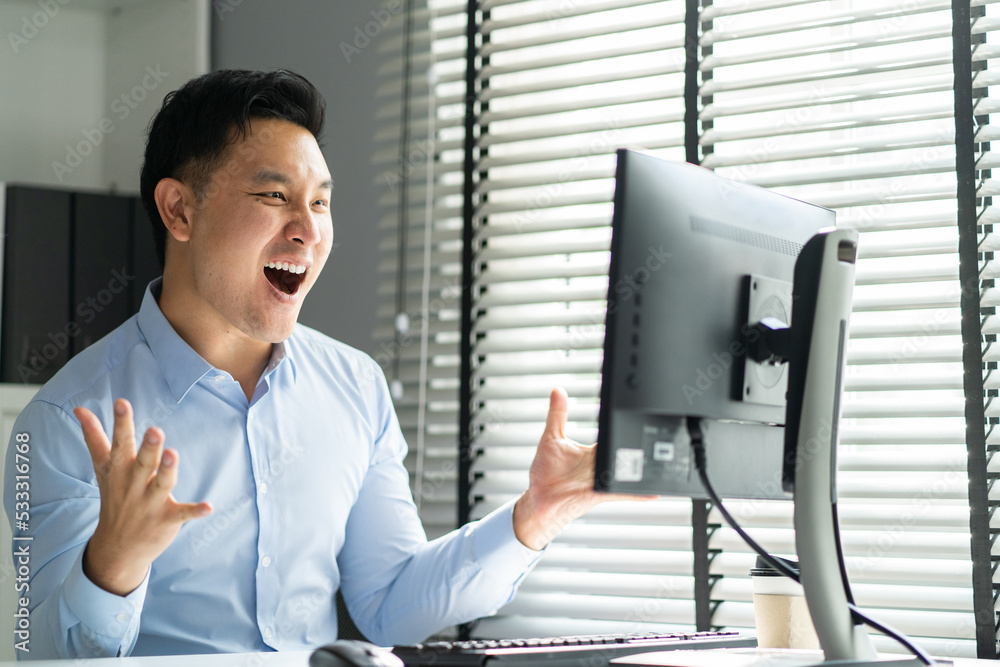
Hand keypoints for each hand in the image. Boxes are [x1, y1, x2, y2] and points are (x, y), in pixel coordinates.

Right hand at [74, 398, 211, 595]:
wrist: (116, 548)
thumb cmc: (114, 497)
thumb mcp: (103, 468)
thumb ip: (95, 437)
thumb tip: (80, 409)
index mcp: (120, 470)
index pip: (120, 443)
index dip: (121, 423)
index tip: (122, 402)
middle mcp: (134, 485)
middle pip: (142, 463)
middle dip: (148, 447)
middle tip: (155, 430)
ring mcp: (150, 504)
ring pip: (161, 485)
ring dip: (168, 470)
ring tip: (173, 454)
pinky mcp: (166, 520)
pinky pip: (182, 514)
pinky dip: (195, 511)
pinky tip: (209, 507)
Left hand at [512, 388, 654, 549]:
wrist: (538, 501)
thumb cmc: (545, 473)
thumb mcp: (552, 438)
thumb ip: (558, 414)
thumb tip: (557, 389)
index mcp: (593, 452)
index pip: (613, 434)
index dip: (624, 424)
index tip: (637, 412)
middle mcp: (600, 466)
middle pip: (623, 452)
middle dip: (638, 445)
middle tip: (653, 433)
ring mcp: (599, 480)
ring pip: (625, 471)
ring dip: (639, 467)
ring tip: (655, 459)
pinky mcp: (596, 494)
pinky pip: (618, 493)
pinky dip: (636, 493)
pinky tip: (653, 493)